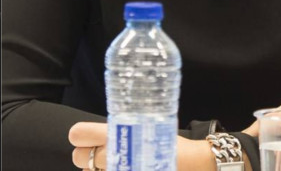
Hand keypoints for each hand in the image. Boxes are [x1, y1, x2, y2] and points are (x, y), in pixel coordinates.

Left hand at [70, 122, 219, 170]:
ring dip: (95, 167)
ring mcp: (116, 170)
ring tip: (116, 163)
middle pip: (78, 155)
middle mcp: (111, 155)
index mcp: (118, 134)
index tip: (83, 136)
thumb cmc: (170, 146)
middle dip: (87, 153)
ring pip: (87, 170)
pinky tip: (123, 168)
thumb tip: (105, 131)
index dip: (80, 135)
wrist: (189, 164)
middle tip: (102, 151)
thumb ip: (124, 129)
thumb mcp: (149, 126)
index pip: (79, 134)